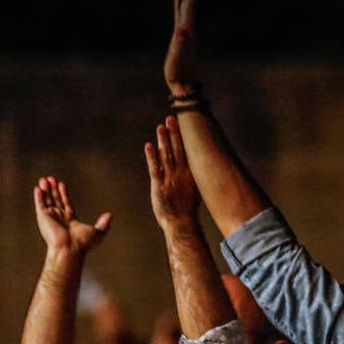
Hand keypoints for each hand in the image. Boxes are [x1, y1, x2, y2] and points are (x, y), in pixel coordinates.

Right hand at [32, 176, 110, 254]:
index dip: (63, 194)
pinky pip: (40, 204)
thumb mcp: (98, 232)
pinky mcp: (43, 217)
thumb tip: (110, 215)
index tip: (61, 184)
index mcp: (70, 220)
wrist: (69, 249)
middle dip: (53, 189)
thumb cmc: (83, 244)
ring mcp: (50, 217)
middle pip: (55, 200)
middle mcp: (59, 218)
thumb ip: (103, 223)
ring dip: (46, 190)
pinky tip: (38, 188)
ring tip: (45, 179)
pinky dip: (38, 196)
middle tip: (51, 178)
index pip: (65, 203)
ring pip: (47, 200)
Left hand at [146, 117, 201, 232]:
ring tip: (161, 127)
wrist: (181, 224)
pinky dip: (152, 156)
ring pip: (166, 156)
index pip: (187, 151)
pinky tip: (149, 145)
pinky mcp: (159, 187)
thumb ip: (191, 175)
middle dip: (174, 134)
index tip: (181, 124)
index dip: (183, 137)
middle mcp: (182, 174)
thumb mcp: (194, 190)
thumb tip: (190, 163)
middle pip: (177, 150)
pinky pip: (155, 169)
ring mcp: (170, 180)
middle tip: (171, 119)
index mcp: (191, 174)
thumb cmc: (187, 209)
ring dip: (163, 141)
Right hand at [164, 0, 198, 93]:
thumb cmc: (178, 74)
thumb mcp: (177, 60)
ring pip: (186, 8)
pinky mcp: (179, 37)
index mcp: (187, 31)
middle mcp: (188, 29)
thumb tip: (182, 30)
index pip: (190, 6)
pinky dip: (179, 6)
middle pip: (190, 4)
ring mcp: (184, 32)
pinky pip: (179, 16)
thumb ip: (180, 45)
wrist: (184, 85)